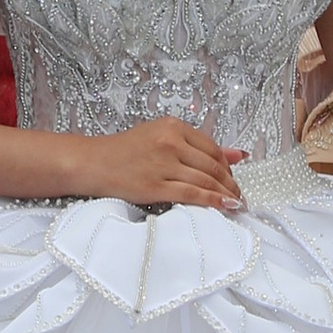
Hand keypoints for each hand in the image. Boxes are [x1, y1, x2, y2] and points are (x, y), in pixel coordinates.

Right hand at [88, 120, 245, 212]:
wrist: (93, 163)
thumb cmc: (124, 151)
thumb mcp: (161, 137)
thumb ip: (198, 145)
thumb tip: (239, 154)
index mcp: (173, 126)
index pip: (212, 148)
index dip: (228, 166)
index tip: (232, 178)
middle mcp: (170, 142)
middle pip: (213, 165)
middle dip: (231, 182)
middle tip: (239, 194)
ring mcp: (163, 164)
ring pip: (206, 180)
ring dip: (226, 194)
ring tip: (235, 203)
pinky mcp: (155, 186)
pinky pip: (192, 194)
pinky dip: (213, 201)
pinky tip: (225, 206)